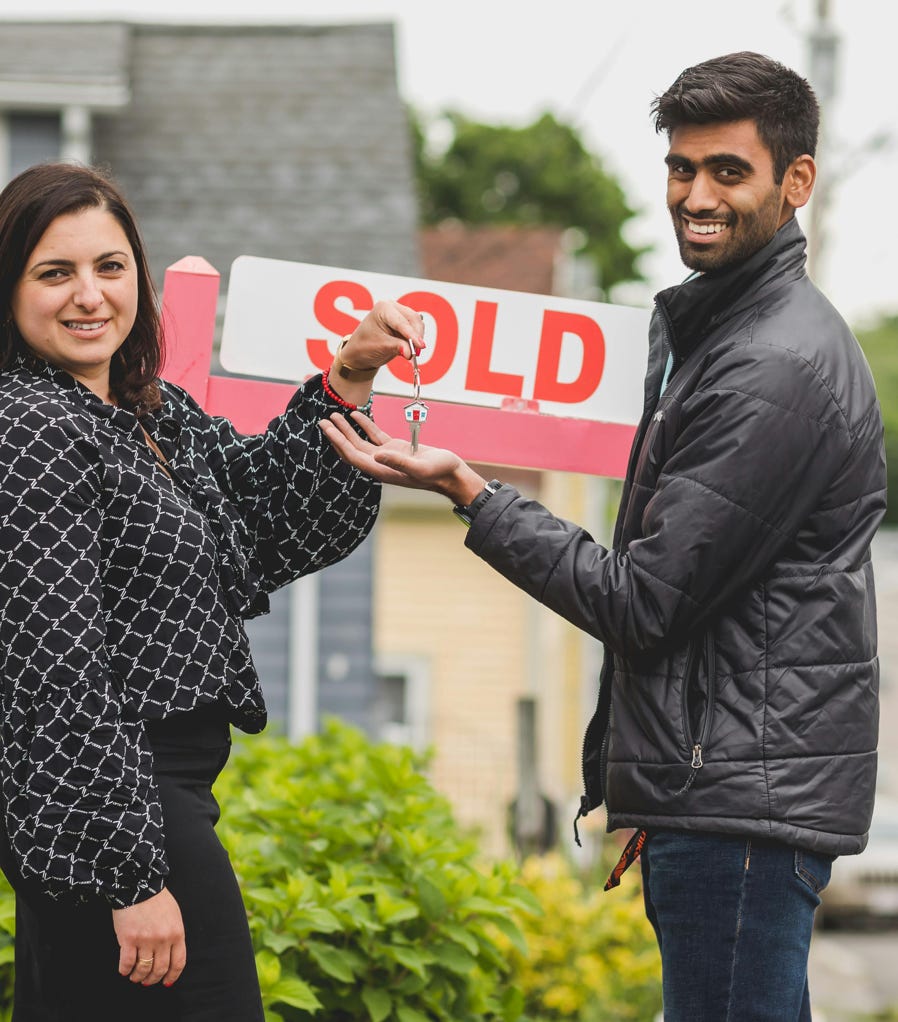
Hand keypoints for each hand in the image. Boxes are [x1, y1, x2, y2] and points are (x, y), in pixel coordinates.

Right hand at [112, 886, 185, 986]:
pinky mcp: (129, 939)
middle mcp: (163, 939)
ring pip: (143, 969)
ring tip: (135, 976)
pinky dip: (125, 970)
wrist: (139, 885)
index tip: (166, 982)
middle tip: (147, 981)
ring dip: (138, 977)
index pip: (178, 962)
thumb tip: (170, 956)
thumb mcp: (174, 916)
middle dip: (153, 979)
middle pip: (160, 969)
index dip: (172, 975)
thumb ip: (174, 935)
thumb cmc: (157, 900)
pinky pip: (127, 963)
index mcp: (177, 933)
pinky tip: (124, 970)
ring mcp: (145, 940)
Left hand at [318, 411, 485, 505]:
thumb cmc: (439, 472)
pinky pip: (375, 436)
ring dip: (347, 429)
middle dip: (337, 435)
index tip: (327, 429)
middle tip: (323, 420)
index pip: (353, 455)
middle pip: (352, 448)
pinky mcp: (395, 448)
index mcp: (382, 470)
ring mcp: (387, 456)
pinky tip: (355, 415)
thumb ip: (398, 462)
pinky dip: (364, 425)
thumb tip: (376, 455)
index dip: (338, 442)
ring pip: (361, 441)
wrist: (452, 473)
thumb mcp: (420, 467)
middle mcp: (380, 463)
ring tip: (334, 416)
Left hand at [338, 300, 424, 371]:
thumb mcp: (380, 347)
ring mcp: (400, 314)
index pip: (401, 322)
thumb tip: (410, 352)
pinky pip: (417, 330)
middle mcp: (393, 307)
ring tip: (413, 353)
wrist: (360, 352)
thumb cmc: (364, 346)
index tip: (420, 346)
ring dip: (417, 339)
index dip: (412, 334)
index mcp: (383, 308)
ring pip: (417, 324)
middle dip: (416, 336)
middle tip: (417, 353)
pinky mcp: (405, 324)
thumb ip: (396, 347)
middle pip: (413, 319)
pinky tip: (412, 349)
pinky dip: (416, 340)